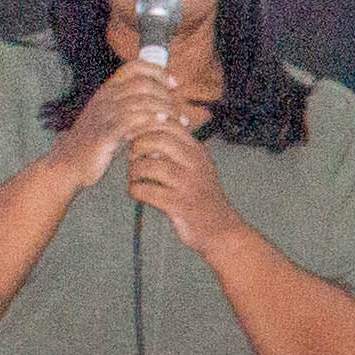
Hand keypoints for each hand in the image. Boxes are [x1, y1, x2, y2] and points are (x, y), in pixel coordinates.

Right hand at [54, 56, 193, 188]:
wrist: (68, 164)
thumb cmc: (96, 142)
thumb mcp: (111, 117)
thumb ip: (131, 106)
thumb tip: (161, 100)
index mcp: (107, 91)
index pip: (133, 67)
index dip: (157, 71)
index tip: (173, 83)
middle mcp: (105, 99)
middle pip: (143, 84)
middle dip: (166, 95)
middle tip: (179, 111)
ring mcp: (103, 116)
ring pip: (141, 101)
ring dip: (165, 109)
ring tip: (179, 121)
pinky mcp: (103, 134)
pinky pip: (131, 121)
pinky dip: (151, 120)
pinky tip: (163, 124)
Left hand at [121, 114, 235, 250]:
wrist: (222, 231)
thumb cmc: (202, 197)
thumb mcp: (197, 167)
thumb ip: (179, 147)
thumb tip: (151, 123)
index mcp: (199, 152)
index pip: (169, 124)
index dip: (145, 126)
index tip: (133, 136)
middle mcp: (196, 164)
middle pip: (158, 140)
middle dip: (137, 147)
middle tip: (134, 159)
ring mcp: (188, 185)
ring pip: (149, 166)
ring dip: (134, 171)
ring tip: (136, 178)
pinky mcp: (179, 205)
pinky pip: (145, 191)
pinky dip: (135, 191)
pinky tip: (138, 194)